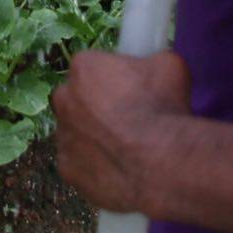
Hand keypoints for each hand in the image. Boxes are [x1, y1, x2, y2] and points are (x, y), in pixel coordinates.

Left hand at [52, 49, 193, 215]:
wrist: (160, 165)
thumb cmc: (163, 109)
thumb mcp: (170, 66)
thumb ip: (151, 62)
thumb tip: (153, 67)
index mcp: (84, 67)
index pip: (93, 66)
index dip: (115, 77)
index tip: (133, 89)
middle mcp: (64, 98)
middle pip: (78, 98)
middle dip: (96, 106)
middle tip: (129, 119)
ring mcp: (62, 136)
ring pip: (77, 132)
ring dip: (95, 137)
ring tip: (128, 148)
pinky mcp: (66, 169)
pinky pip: (79, 164)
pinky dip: (95, 167)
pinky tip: (120, 170)